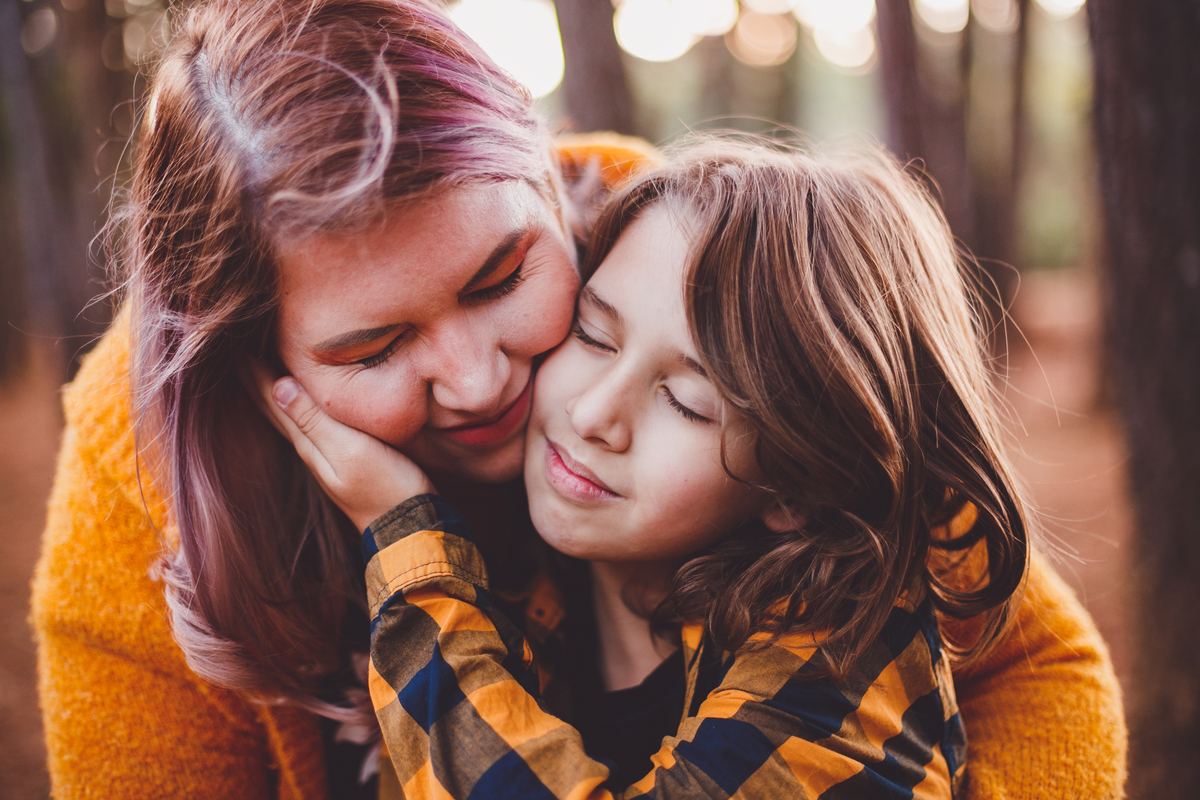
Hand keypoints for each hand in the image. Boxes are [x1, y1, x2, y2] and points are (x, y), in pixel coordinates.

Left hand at [253, 365, 435, 530]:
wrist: (412, 530)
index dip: (254, 373)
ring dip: (275, 395)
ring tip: (261, 372)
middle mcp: (311, 451)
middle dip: (258, 382)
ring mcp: (328, 459)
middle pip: (277, 410)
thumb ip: (316, 420)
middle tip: (238, 352)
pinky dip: (299, 409)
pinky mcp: (347, 461)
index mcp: (308, 444)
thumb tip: (277, 385)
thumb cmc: (387, 487)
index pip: (274, 401)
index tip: (235, 345)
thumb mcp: (351, 449)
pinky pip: (312, 426)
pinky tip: (304, 405)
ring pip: (292, 419)